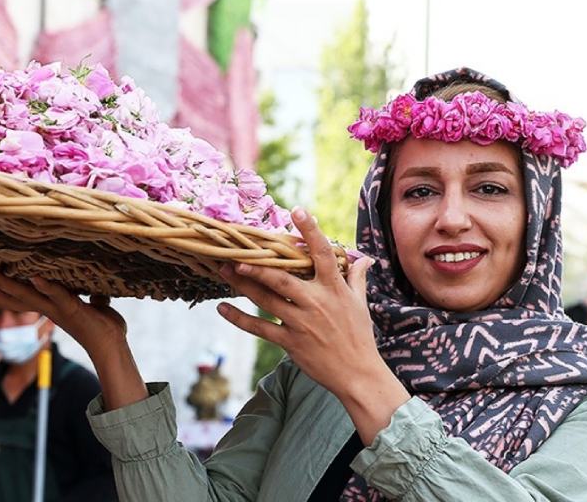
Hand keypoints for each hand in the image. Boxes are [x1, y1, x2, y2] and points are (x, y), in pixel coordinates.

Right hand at [0, 272, 147, 409]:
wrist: (114, 348)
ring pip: (26, 296)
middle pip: (13, 296)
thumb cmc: (104, 328)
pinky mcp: (73, 310)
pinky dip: (47, 287)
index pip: (20, 295)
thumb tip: (100, 290)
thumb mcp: (97, 307)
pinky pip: (57, 296)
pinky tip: (36, 276)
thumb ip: (94, 297)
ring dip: (6, 284)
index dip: (2, 285)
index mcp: (51, 306)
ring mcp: (58, 310)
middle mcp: (49, 309)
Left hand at [217, 207, 409, 443]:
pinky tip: (222, 309)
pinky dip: (239, 319)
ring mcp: (301, 323)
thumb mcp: (361, 304)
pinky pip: (260, 328)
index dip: (310, 231)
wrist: (359, 375)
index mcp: (334, 289)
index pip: (323, 254)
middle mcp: (316, 303)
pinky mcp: (290, 343)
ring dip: (243, 285)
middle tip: (236, 252)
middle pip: (282, 278)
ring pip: (266, 300)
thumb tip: (364, 258)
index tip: (297, 211)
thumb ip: (356, 278)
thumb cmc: (360, 337)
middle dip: (258, 265)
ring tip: (223, 270)